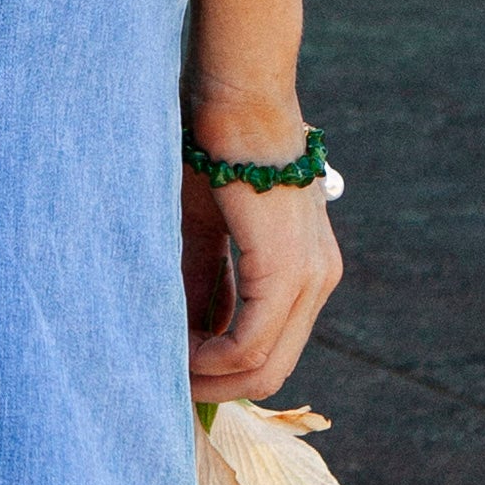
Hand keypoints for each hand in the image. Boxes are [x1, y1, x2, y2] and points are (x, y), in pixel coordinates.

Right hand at [181, 131, 340, 402]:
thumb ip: (203, 281)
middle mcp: (319, 280)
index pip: (270, 348)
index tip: (173, 366)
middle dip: (215, 387)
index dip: (220, 370)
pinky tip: (177, 346)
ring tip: (165, 364)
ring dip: (209, 376)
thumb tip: (186, 333)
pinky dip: (210, 357)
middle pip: (271, 372)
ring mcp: (309, 278)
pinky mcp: (286, 272)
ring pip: (263, 368)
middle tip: (166, 381)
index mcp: (305, 268)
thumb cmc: (214, 147)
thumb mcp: (204, 228)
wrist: (237, 97)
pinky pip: (250, 344)